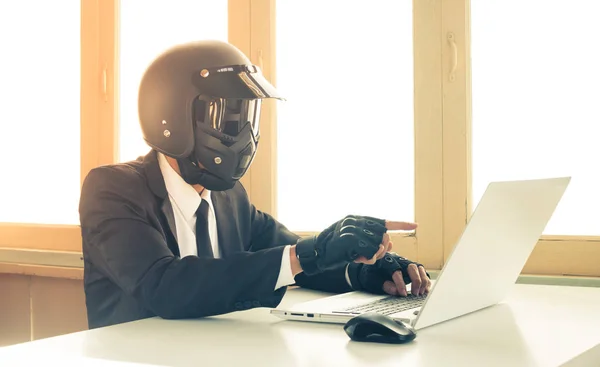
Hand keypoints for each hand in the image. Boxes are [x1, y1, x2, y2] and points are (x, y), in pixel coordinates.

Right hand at [294, 215, 416, 275]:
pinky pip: (369, 252)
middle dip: (382, 249)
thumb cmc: (335, 250)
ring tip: (359, 258)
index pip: (383, 221)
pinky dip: (366, 259)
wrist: (317, 255)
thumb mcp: (354, 244)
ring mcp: (352, 228)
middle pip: (383, 235)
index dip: (401, 224)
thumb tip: (390, 243)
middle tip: (370, 257)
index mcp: (357, 219)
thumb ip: (370, 241)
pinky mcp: (349, 239)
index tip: (415, 225)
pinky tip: (355, 259)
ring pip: (378, 245)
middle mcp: (355, 220)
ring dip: (372, 256)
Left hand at [348, 253, 430, 295]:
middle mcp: (398, 260)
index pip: (396, 271)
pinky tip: (425, 290)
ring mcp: (405, 263)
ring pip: (419, 268)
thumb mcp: (372, 280)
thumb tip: (396, 291)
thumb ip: (384, 285)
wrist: (370, 269)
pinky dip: (425, 280)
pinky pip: (422, 272)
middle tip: (415, 293)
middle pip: (411, 267)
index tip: (403, 293)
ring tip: (420, 292)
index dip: (400, 283)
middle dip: (415, 280)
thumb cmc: (370, 274)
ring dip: (422, 280)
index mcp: (386, 261)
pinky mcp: (411, 268)